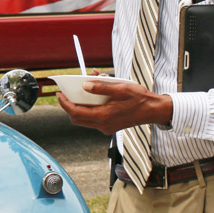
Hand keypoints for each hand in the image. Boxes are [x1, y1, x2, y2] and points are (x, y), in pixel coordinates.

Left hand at [57, 78, 172, 134]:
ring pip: (84, 120)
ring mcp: (106, 127)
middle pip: (77, 118)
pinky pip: (93, 119)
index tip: (59, 94)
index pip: (76, 112)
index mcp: (104, 116)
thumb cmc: (139, 99)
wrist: (153, 111)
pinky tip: (93, 97)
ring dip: (79, 108)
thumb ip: (102, 87)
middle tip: (65, 94)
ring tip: (79, 93)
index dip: (64, 103)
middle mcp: (103, 124)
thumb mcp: (121, 88)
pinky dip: (89, 109)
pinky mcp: (110, 126)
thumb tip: (85, 85)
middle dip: (69, 106)